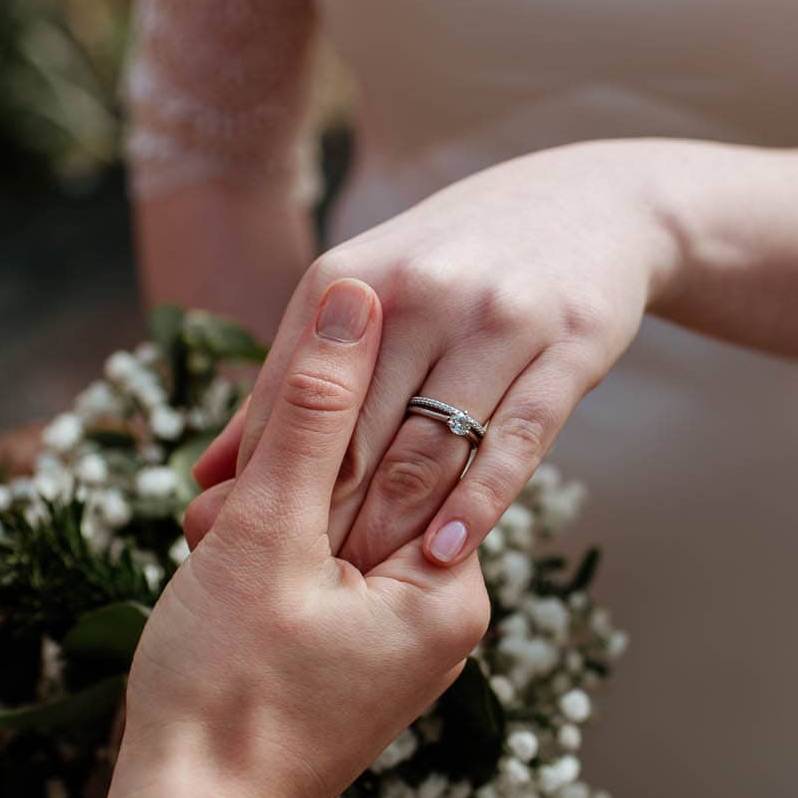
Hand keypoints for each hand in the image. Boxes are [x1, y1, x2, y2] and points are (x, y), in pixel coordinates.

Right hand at [119, 278, 490, 797]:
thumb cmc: (225, 694)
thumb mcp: (264, 536)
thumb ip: (310, 411)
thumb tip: (353, 294)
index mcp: (452, 586)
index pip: (411, 444)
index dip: (313, 438)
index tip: (251, 472)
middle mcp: (443, 616)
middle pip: (371, 486)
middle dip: (281, 492)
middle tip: (215, 533)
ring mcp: (398, 646)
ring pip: (332, 531)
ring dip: (262, 529)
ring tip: (210, 567)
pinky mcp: (352, 663)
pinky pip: (315, 580)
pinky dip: (263, 570)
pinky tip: (216, 588)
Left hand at [193, 143, 669, 570]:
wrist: (590, 206)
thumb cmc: (453, 265)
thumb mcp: (364, 297)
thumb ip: (292, 386)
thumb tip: (208, 477)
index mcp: (350, 279)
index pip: (289, 401)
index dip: (261, 480)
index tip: (236, 548)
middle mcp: (418, 291)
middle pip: (355, 434)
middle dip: (321, 519)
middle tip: (294, 591)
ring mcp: (496, 317)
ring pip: (430, 444)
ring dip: (392, 526)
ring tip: (362, 586)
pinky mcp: (567, 346)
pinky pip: (514, 440)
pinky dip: (477, 503)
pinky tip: (444, 553)